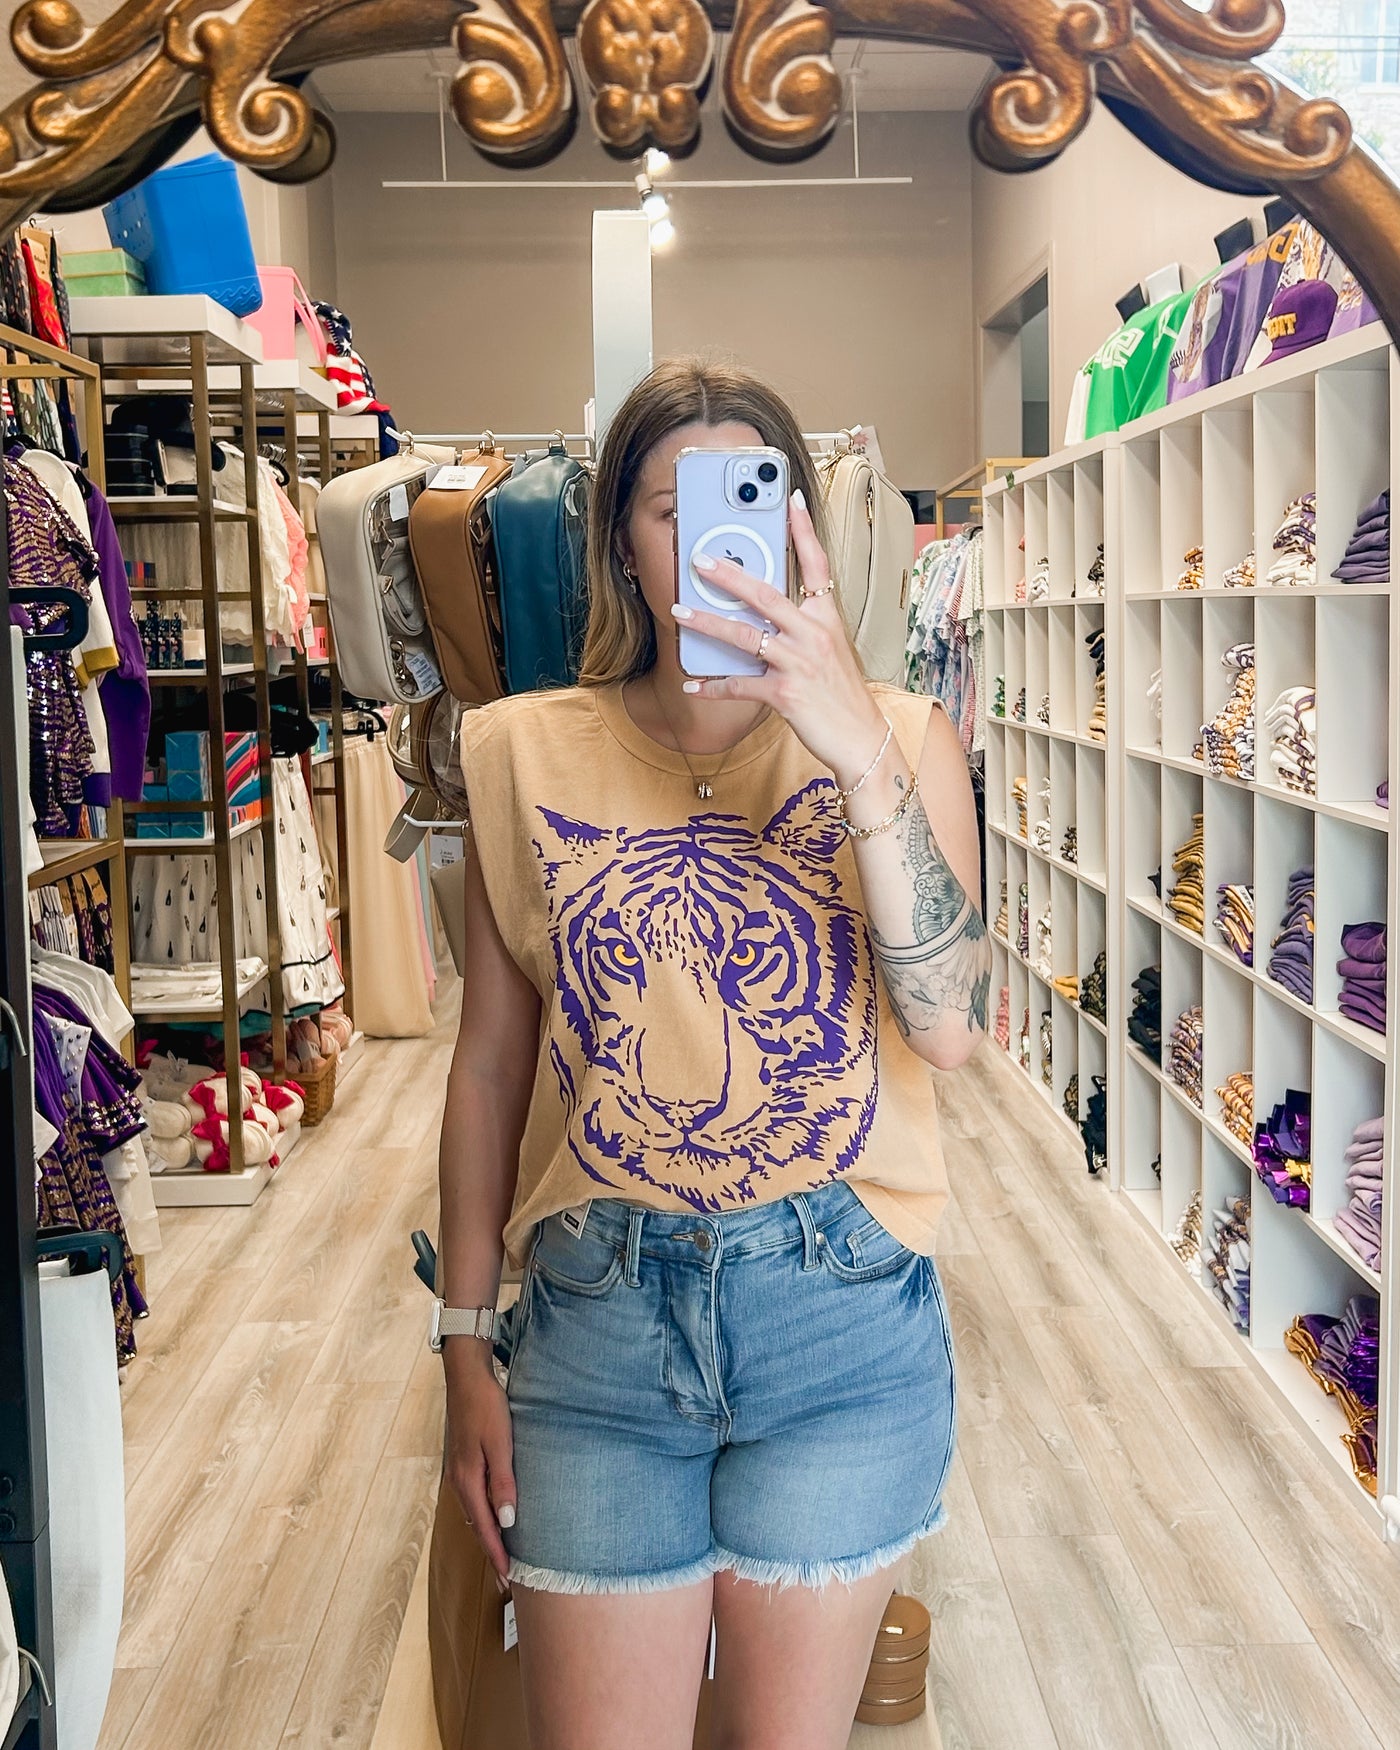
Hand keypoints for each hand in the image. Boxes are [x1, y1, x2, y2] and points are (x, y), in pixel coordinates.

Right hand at [444, 1348, 516, 1585]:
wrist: (466, 1377)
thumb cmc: (486, 1406)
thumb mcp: (500, 1442)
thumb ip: (503, 1481)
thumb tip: (507, 1520)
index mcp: (468, 1480)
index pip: (484, 1527)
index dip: (496, 1554)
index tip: (508, 1579)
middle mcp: (460, 1481)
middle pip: (476, 1526)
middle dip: (491, 1552)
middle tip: (505, 1580)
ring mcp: (459, 1472)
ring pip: (474, 1513)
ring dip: (488, 1536)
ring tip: (502, 1555)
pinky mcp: (464, 1462)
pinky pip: (474, 1499)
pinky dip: (484, 1516)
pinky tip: (494, 1517)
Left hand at [672, 492, 887, 787]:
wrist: (862, 738)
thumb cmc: (842, 695)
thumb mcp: (831, 651)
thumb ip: (802, 627)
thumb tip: (763, 617)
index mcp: (826, 618)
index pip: (815, 565)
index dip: (803, 531)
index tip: (791, 500)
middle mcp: (813, 634)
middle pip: (766, 594)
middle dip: (729, 575)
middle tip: (700, 560)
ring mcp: (799, 663)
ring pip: (744, 636)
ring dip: (707, 624)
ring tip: (680, 612)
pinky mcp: (785, 694)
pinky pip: (740, 686)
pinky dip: (713, 686)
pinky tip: (694, 684)